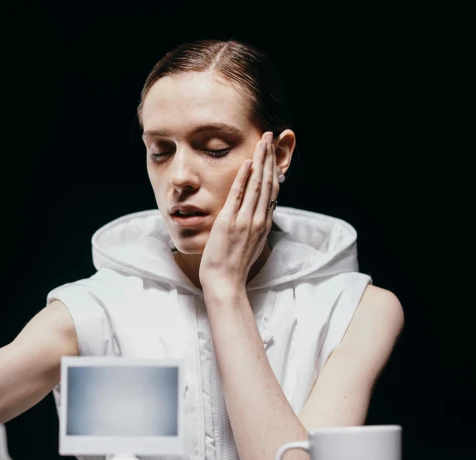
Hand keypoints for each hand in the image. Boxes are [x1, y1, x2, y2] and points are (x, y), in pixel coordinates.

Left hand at [199, 131, 279, 289]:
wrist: (225, 282)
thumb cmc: (233, 266)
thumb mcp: (250, 243)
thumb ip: (254, 226)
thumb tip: (256, 212)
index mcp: (264, 224)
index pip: (272, 191)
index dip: (273, 169)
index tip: (273, 152)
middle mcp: (259, 220)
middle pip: (268, 182)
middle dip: (269, 157)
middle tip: (270, 136)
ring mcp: (245, 221)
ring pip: (257, 185)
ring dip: (259, 161)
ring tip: (262, 141)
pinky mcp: (230, 223)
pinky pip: (238, 196)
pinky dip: (243, 178)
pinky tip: (246, 163)